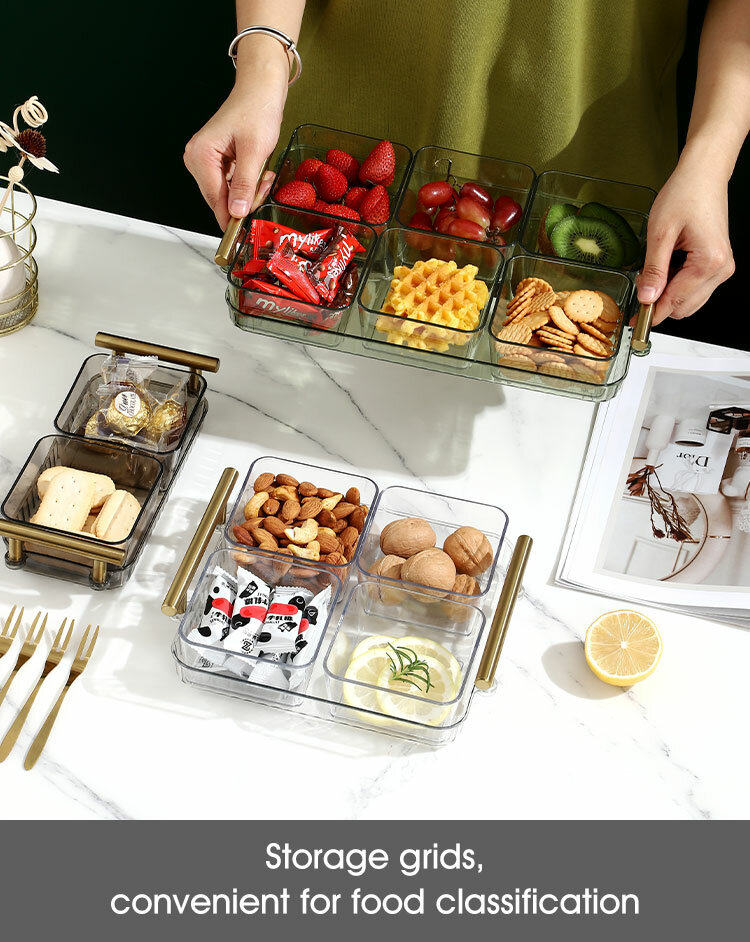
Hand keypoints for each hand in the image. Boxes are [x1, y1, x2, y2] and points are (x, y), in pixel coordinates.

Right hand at [184, 45, 287, 228]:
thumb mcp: (254, 151)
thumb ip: (244, 184)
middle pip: (220, 199)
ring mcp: (206, 161)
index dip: (231, 218)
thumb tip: (236, 211)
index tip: (244, 233)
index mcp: (200, 155)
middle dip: (245, 199)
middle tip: (264, 184)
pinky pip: (232, 184)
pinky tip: (259, 171)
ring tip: (264, 173)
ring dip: (249, 191)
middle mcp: (197, 159)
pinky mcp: (217, 162)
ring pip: (228, 194)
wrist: (260, 89)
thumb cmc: (256, 110)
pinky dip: (248, 183)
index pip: (214, 200)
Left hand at [637, 157, 734, 324]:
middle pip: (684, 307)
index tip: (634, 319)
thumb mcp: (660, 233)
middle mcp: (721, 268)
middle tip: (641, 285)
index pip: (675, 301)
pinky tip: (667, 267)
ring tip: (654, 270)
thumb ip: (654, 269)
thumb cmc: (686, 194)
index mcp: (709, 262)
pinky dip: (677, 285)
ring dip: (669, 294)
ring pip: (690, 301)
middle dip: (660, 302)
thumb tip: (647, 298)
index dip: (652, 313)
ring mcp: (722, 267)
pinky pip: (695, 288)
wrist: (704, 174)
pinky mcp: (718, 264)